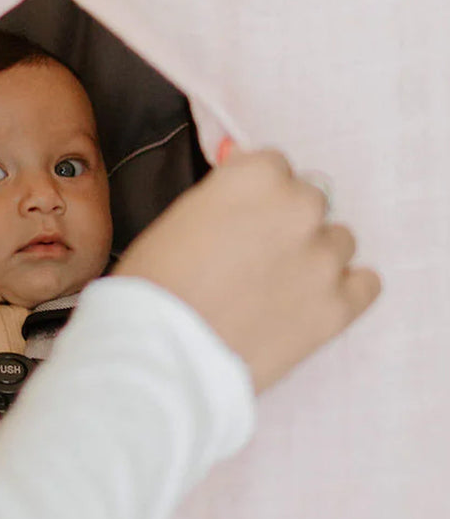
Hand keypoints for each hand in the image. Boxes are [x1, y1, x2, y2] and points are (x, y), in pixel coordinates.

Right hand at [113, 148, 380, 392]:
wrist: (163, 354)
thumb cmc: (154, 286)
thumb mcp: (180, 218)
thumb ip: (225, 199)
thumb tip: (246, 199)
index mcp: (254, 176)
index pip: (273, 164)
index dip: (252, 195)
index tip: (238, 217)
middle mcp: (298, 207)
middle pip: (309, 199)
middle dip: (284, 223)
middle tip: (251, 257)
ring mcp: (324, 258)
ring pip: (338, 240)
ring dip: (313, 255)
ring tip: (275, 287)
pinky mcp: (338, 307)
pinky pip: (366, 283)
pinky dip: (344, 290)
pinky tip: (311, 302)